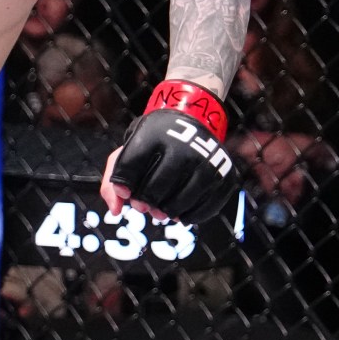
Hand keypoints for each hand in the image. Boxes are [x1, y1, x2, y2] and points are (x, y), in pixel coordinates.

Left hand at [101, 82, 239, 225]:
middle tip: (145, 204)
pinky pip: (204, 209)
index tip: (126, 192)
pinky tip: (181, 211)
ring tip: (162, 207)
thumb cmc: (155, 143)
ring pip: (179, 203)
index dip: (123, 185)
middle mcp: (183, 146)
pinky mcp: (225, 176)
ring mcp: (207, 162)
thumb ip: (113, 178)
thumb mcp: (130, 149)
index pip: (130, 167)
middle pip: (154, 189)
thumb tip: (116, 210)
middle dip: (145, 202)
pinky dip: (189, 216)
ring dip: (166, 212)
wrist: (192, 123)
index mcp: (153, 135)